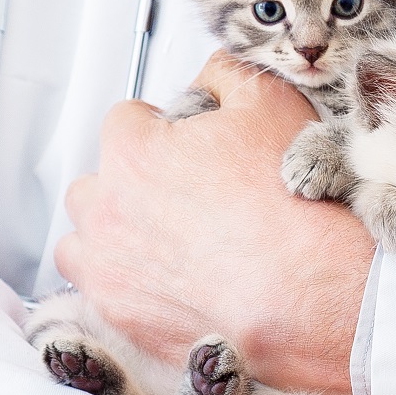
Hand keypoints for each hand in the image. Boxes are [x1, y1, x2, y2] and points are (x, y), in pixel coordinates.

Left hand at [57, 53, 373, 394]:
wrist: (311, 294)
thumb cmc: (291, 206)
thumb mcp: (271, 104)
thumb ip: (226, 76)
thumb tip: (209, 76)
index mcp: (132, 151)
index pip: (125, 122)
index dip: (161, 132)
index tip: (190, 152)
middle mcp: (106, 210)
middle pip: (97, 183)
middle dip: (129, 186)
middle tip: (182, 200)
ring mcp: (108, 269)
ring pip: (84, 242)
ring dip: (113, 238)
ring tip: (165, 247)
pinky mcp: (122, 318)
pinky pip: (101, 294)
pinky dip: (127, 287)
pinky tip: (170, 285)